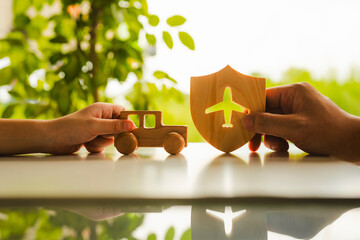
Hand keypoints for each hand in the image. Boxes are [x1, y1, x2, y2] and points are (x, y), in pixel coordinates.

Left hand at [48, 103, 134, 153]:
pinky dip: (96, 146)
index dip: (127, 121)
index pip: (123, 112)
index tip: (131, 130)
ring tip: (90, 139)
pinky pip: (103, 144)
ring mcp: (97, 129)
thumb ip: (114, 126)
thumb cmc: (70, 128)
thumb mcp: (95, 126)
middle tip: (103, 135)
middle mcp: (101, 118)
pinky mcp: (93, 138)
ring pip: (111, 138)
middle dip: (112, 135)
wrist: (52, 140)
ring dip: (102, 142)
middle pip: (119, 127)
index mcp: (102, 109)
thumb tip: (132, 125)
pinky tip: (86, 144)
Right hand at [241, 82, 359, 159]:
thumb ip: (267, 123)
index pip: (264, 97)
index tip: (242, 123)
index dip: (251, 110)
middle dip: (261, 128)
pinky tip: (285, 147)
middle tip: (252, 143)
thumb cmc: (327, 132)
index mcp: (294, 93)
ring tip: (279, 147)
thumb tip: (246, 120)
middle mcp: (294, 99)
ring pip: (273, 123)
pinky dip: (280, 139)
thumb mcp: (293, 128)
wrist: (351, 144)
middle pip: (267, 111)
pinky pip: (282, 129)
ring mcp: (298, 111)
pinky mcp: (300, 123)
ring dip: (271, 136)